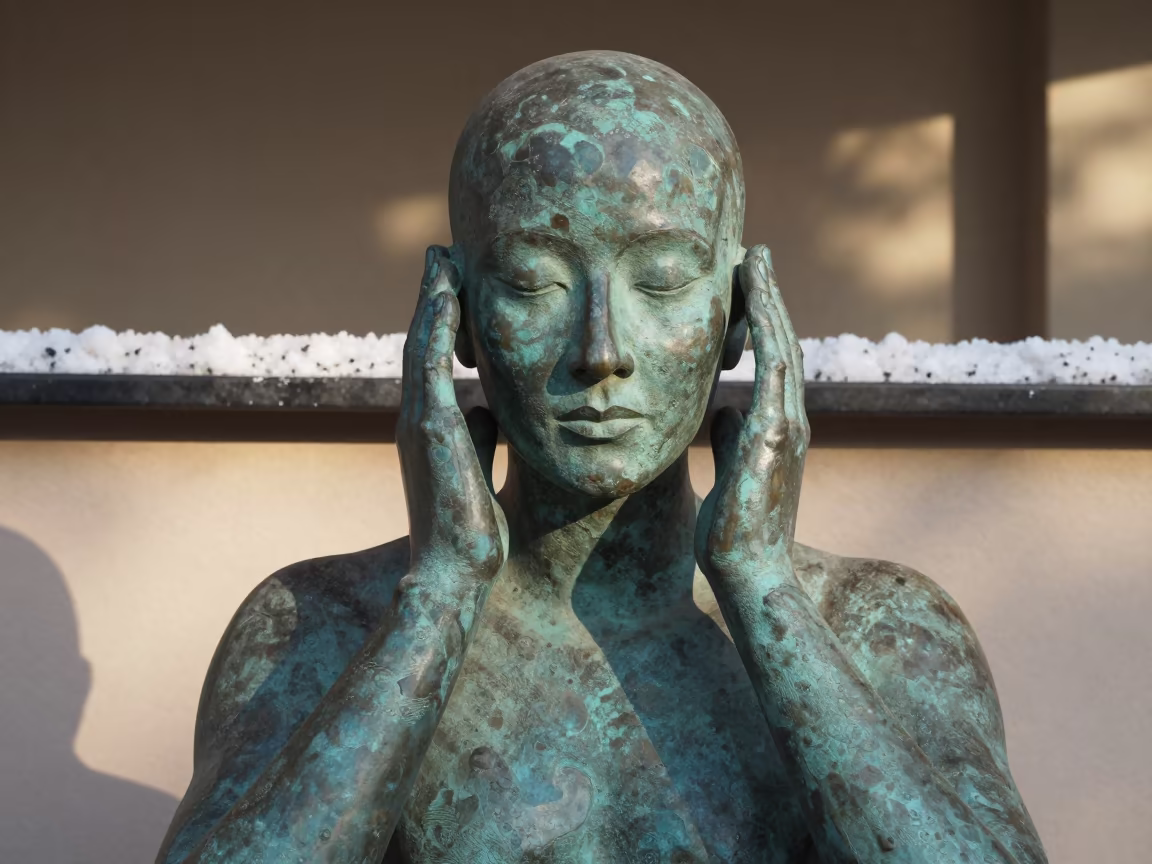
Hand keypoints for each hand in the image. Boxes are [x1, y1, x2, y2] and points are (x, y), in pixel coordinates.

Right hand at [399, 246, 507, 586]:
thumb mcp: (479, 470)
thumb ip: (481, 437)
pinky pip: (430, 366)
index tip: (458, 284)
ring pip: (421, 345)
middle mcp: (418, 417)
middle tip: (442, 254)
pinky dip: (435, 328)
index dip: (446, 320)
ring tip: (442, 257)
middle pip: (423, 342)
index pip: (437, 360)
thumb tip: (490, 409)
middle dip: (434, 297)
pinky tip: (447, 295)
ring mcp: (419, 422)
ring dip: (432, 298)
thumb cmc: (470, 532)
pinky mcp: (429, 431)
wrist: (454, 574)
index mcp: (432, 426)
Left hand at [695, 245, 809, 590]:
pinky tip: (754, 297)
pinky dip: (767, 329)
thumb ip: (730, 439)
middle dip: (767, 297)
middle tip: (754, 254)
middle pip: (781, 343)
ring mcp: (786, 426)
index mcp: (776, 428)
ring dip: (768, 301)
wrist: (749, 576)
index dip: (760, 320)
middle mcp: (789, 420)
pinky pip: (773, 368)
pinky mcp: (774, 435)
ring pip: (782, 346)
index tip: (744, 284)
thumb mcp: (729, 473)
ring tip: (753, 260)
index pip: (771, 361)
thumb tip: (722, 413)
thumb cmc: (734, 534)